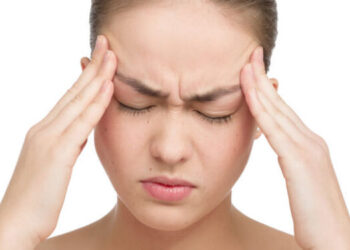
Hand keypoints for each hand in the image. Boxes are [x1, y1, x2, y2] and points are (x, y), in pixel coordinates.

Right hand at [0, 35, 116, 247]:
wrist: (16, 224)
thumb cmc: (37, 198)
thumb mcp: (55, 165)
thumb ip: (68, 145)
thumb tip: (82, 134)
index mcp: (45, 131)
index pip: (70, 97)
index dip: (86, 76)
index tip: (101, 59)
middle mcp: (45, 128)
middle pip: (74, 92)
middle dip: (93, 67)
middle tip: (108, 44)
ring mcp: (49, 138)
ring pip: (78, 101)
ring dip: (97, 77)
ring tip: (112, 56)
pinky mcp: (57, 153)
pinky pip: (81, 122)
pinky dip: (96, 103)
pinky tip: (108, 87)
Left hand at [239, 46, 349, 249]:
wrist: (335, 239)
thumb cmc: (314, 214)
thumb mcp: (299, 179)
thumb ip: (290, 158)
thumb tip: (275, 144)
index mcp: (307, 144)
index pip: (283, 110)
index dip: (266, 89)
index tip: (252, 71)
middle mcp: (310, 140)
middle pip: (280, 103)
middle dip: (262, 78)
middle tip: (249, 56)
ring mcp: (307, 149)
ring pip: (277, 112)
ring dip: (259, 88)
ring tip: (246, 66)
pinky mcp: (300, 163)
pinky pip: (276, 131)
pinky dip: (262, 112)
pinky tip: (250, 98)